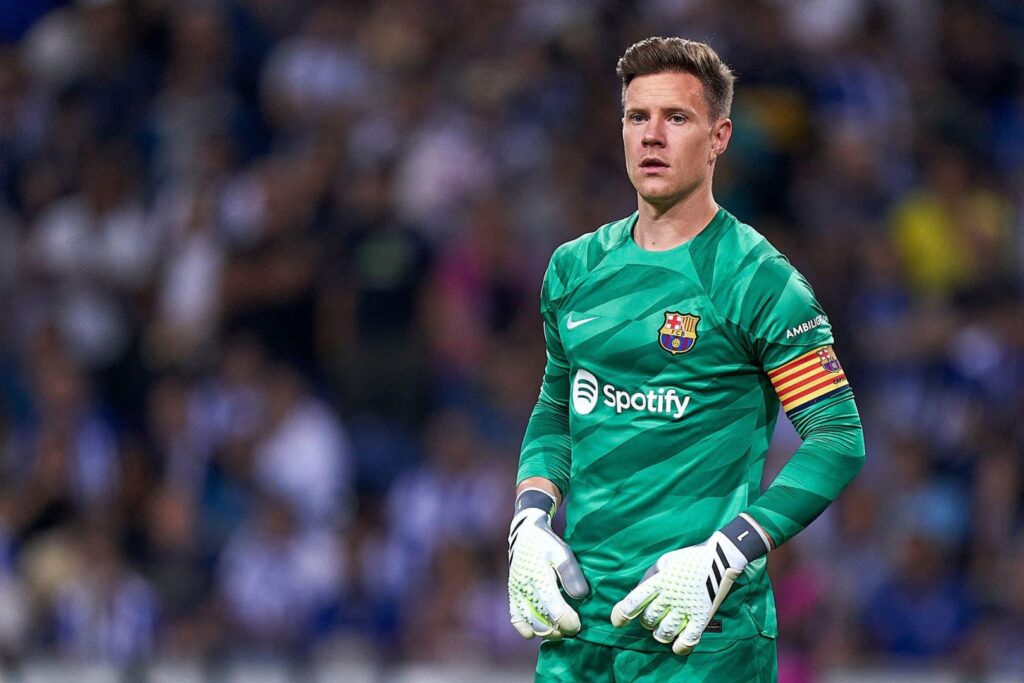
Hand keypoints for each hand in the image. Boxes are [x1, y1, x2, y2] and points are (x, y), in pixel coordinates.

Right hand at [507, 490, 588, 639]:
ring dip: (545, 632)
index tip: (578, 624)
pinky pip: (516, 620)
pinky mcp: (512, 595)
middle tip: (572, 628)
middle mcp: (525, 588)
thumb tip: (581, 597)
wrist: (525, 534)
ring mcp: (516, 593)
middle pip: (541, 622)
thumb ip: (571, 574)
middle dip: (559, 630)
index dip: (568, 621)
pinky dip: (526, 630)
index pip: (555, 609)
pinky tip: (537, 631)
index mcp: (539, 577)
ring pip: (529, 624)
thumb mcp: (562, 553)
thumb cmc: (547, 544)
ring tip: (558, 630)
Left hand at [610, 515, 768, 654]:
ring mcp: (686, 607)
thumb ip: (650, 578)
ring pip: (664, 632)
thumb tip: (638, 596)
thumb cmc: (688, 559)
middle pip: (648, 620)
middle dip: (645, 622)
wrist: (720, 557)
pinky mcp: (702, 616)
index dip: (621, 615)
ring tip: (663, 628)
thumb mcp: (664, 562)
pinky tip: (676, 645)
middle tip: (652, 616)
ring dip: (659, 633)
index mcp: (659, 581)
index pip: (634, 602)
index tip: (618, 622)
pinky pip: (688, 639)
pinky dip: (680, 646)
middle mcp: (670, 596)